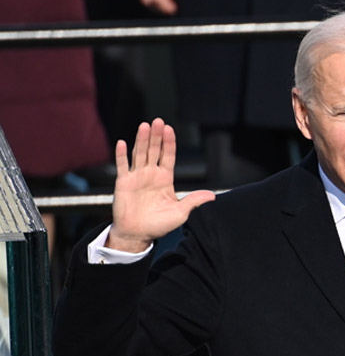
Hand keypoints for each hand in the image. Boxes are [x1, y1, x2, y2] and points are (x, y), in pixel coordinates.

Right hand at [109, 119, 215, 252]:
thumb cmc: (159, 224)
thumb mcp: (180, 213)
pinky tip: (122, 143)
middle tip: (158, 121)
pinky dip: (121, 155)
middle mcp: (151, 174)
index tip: (170, 129)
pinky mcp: (123, 182)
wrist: (138, 234)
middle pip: (153, 150)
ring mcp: (137, 177)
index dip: (169, 143)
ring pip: (139, 154)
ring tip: (144, 126)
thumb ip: (193, 201)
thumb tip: (212, 196)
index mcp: (165, 179)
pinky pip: (122, 166)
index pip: (168, 156)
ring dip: (141, 140)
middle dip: (156, 136)